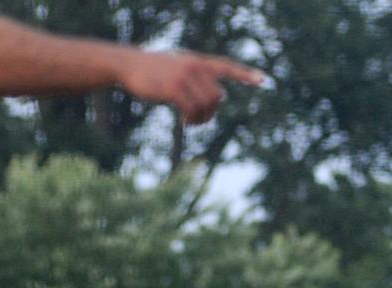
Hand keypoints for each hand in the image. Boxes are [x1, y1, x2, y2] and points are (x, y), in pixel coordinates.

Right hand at [119, 50, 263, 123]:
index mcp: (198, 61)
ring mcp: (184, 76)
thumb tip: (217, 99)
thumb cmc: (154, 70)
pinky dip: (192, 120)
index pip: (226, 66)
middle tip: (197, 118)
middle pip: (217, 98)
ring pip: (207, 106)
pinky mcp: (173, 88)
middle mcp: (194, 66)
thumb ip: (199, 77)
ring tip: (190, 120)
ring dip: (201, 119)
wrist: (128, 65)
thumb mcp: (178, 66)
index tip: (263, 80)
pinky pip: (193, 110)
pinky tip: (184, 122)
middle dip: (211, 112)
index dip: (245, 74)